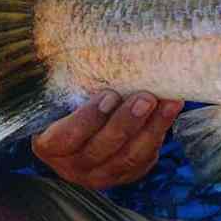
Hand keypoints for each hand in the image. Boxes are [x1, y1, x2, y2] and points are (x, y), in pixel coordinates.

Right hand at [31, 90, 182, 189]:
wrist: (84, 130)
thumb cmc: (71, 103)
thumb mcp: (65, 95)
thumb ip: (74, 82)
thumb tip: (96, 45)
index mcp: (50, 145)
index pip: (66, 137)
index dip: (88, 118)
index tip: (109, 94)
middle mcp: (73, 166)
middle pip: (101, 148)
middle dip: (126, 122)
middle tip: (145, 97)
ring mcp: (100, 175)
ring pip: (129, 157)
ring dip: (152, 128)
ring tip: (169, 103)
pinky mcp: (125, 175)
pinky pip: (145, 159)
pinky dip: (159, 134)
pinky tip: (170, 112)